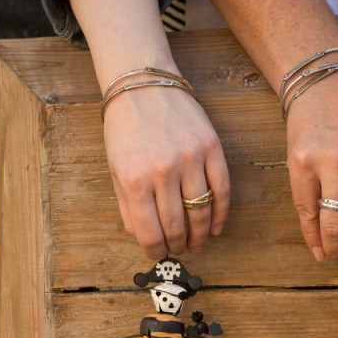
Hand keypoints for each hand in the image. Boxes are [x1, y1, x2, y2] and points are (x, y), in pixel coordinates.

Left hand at [103, 85, 229, 259]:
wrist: (144, 84)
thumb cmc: (125, 127)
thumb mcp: (115, 167)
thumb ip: (127, 205)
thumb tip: (143, 235)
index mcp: (134, 179)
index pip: (149, 232)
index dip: (154, 249)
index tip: (157, 252)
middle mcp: (163, 172)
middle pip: (177, 226)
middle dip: (178, 245)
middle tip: (179, 251)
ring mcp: (191, 159)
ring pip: (202, 212)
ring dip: (200, 235)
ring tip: (197, 244)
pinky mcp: (212, 148)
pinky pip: (222, 190)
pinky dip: (220, 214)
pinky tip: (215, 227)